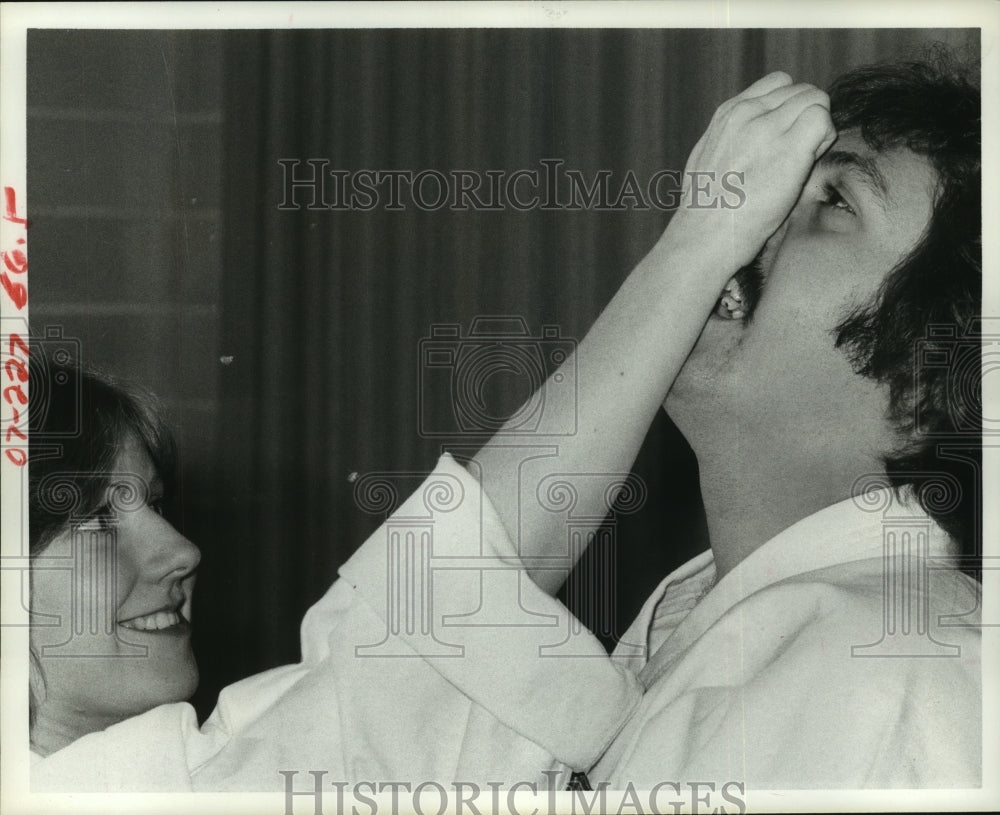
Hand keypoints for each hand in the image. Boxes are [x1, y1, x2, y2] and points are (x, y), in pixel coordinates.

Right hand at [663, 71, 836, 272]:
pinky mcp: (789, 150)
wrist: (702, 236)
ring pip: (817, 101)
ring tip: (801, 162)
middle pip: (803, 91)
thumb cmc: (705, 211)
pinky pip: (824, 122)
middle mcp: (748, 113)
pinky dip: (824, 142)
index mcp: (728, 114)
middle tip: (796, 154)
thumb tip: (753, 133)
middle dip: (807, 118)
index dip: (790, 107)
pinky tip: (806, 167)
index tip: (784, 136)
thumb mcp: (707, 158)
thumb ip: (732, 136)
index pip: (780, 84)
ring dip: (818, 129)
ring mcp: (767, 129)